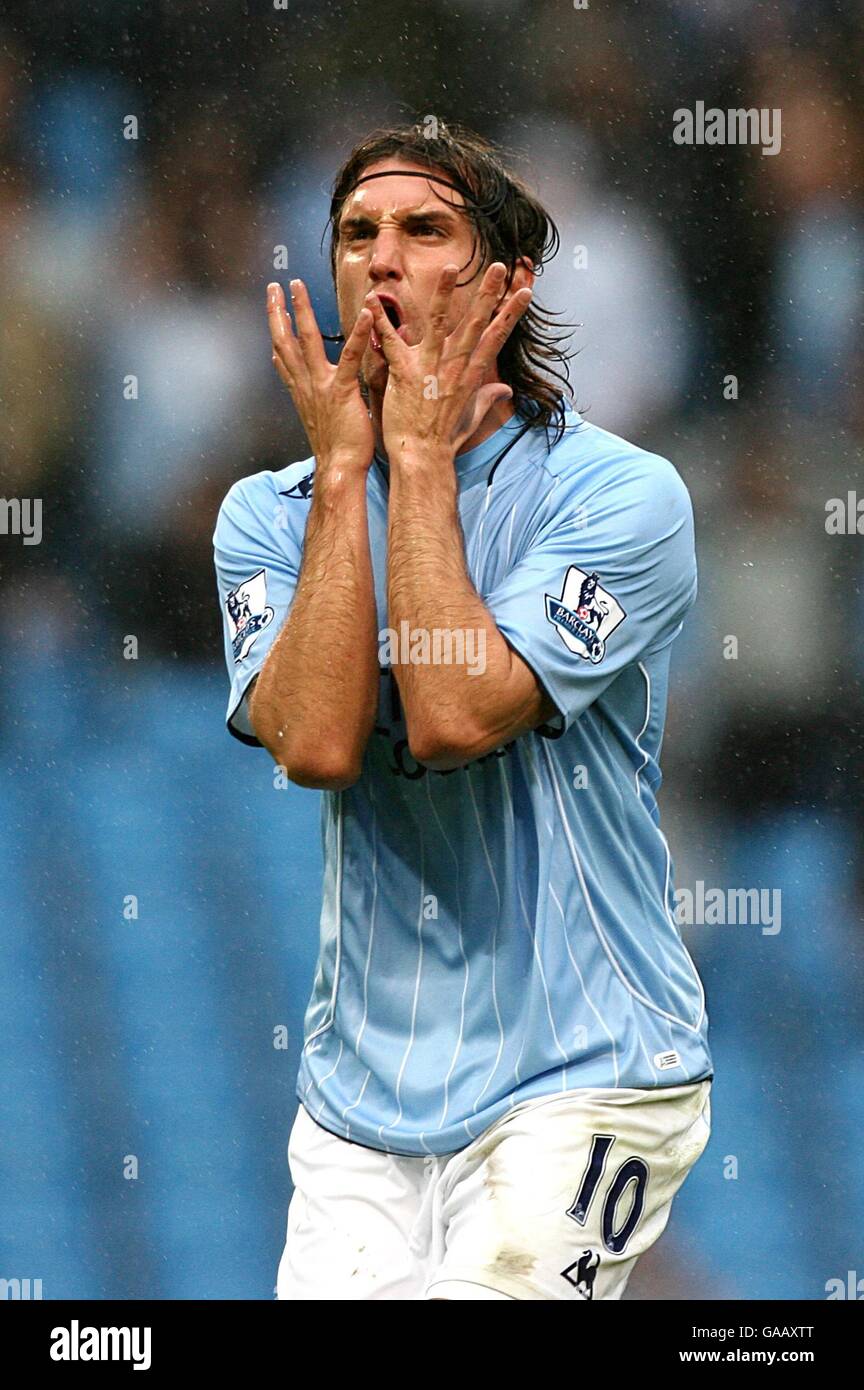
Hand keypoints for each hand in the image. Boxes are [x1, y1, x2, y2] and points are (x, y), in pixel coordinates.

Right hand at [267, 280, 374, 467]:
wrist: (340, 468)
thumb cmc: (338, 449)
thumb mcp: (322, 420)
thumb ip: (318, 400)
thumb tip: (314, 391)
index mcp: (302, 392)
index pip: (282, 357)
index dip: (276, 333)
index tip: (271, 311)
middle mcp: (306, 385)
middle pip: (284, 341)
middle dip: (278, 311)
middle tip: (274, 286)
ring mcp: (321, 386)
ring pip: (306, 340)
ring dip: (302, 309)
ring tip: (297, 284)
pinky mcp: (341, 390)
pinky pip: (348, 356)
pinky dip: (357, 334)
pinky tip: (365, 314)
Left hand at [364, 262, 532, 458]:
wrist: (422, 458)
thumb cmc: (444, 441)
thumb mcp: (471, 418)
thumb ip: (487, 399)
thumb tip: (506, 389)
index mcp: (470, 376)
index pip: (495, 339)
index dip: (511, 315)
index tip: (525, 293)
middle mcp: (454, 368)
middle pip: (475, 325)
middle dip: (488, 294)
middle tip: (498, 267)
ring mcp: (430, 369)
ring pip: (440, 324)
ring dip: (444, 295)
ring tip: (451, 268)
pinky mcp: (404, 374)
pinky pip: (392, 342)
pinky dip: (381, 322)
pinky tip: (373, 301)